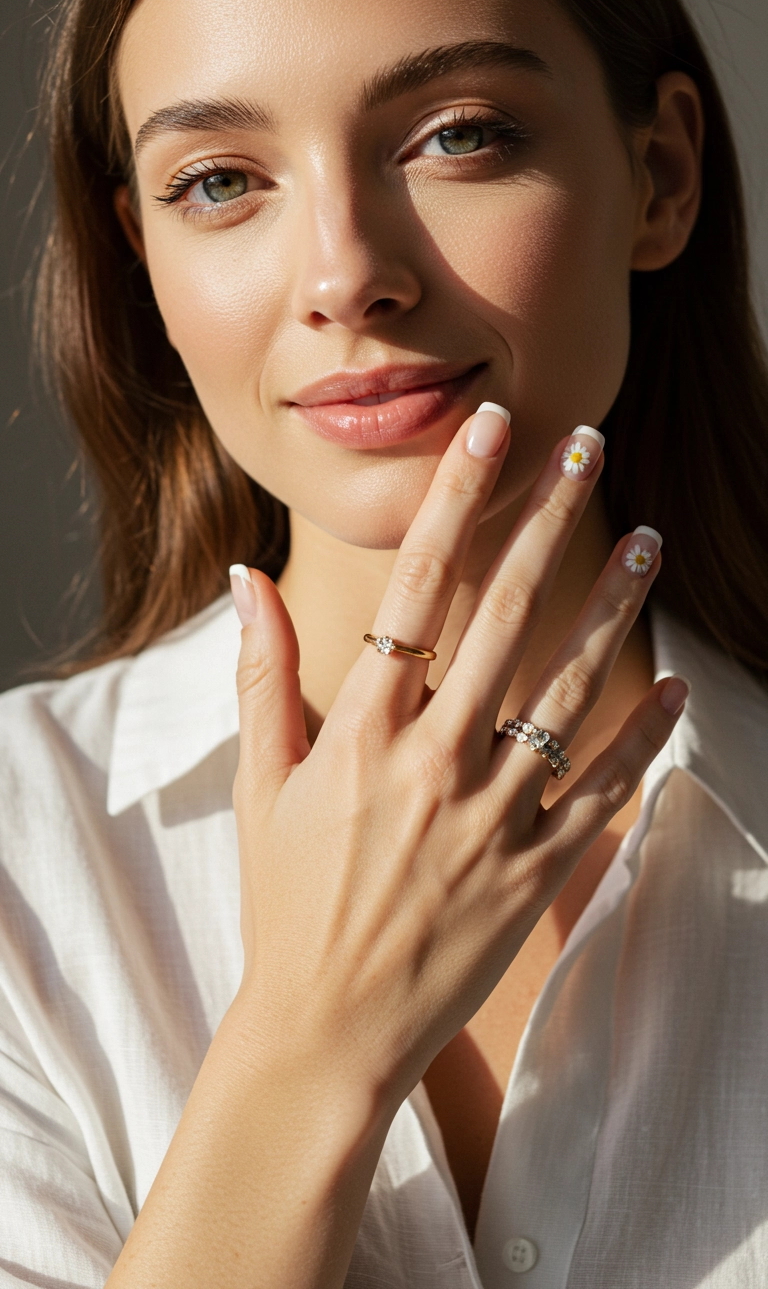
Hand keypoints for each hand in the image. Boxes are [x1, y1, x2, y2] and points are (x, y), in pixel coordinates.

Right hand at [228, 410, 684, 1109]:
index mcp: (364, 731)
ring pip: (568, 691)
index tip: (485, 432)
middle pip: (505, 616)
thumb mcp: (261, 784)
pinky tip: (675, 688)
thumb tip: (245, 577)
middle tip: (588, 447)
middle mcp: (434, 761)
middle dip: (549, 521)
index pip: (416, 588)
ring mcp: (491, 817)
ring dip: (613, 610)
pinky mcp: (533, 872)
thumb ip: (262, 675)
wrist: (325, 1031)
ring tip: (651, 540)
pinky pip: (601, 793)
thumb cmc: (287, 901)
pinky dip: (640, 740)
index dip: (455, 500)